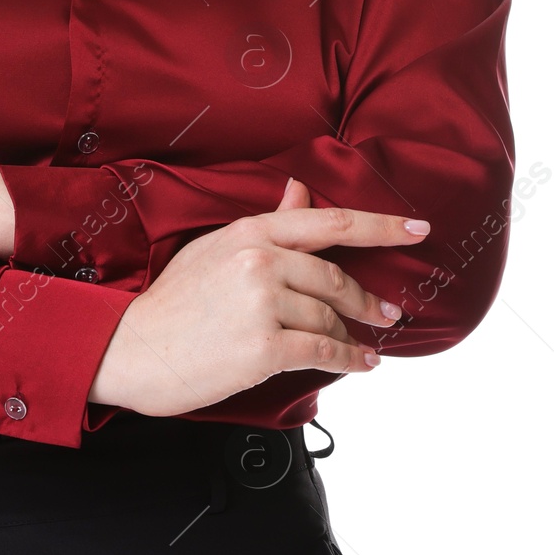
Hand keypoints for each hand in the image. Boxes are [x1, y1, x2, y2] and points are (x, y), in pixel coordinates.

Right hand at [87, 177, 428, 416]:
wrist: (135, 347)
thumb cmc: (174, 301)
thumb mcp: (216, 247)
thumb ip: (266, 222)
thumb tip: (301, 191)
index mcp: (250, 231)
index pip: (329, 222)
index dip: (381, 225)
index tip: (418, 229)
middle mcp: (260, 260)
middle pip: (336, 277)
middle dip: (369, 298)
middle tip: (389, 312)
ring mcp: (262, 303)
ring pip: (330, 317)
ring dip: (353, 335)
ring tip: (365, 346)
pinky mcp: (264, 346)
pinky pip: (322, 351)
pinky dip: (349, 359)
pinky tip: (360, 363)